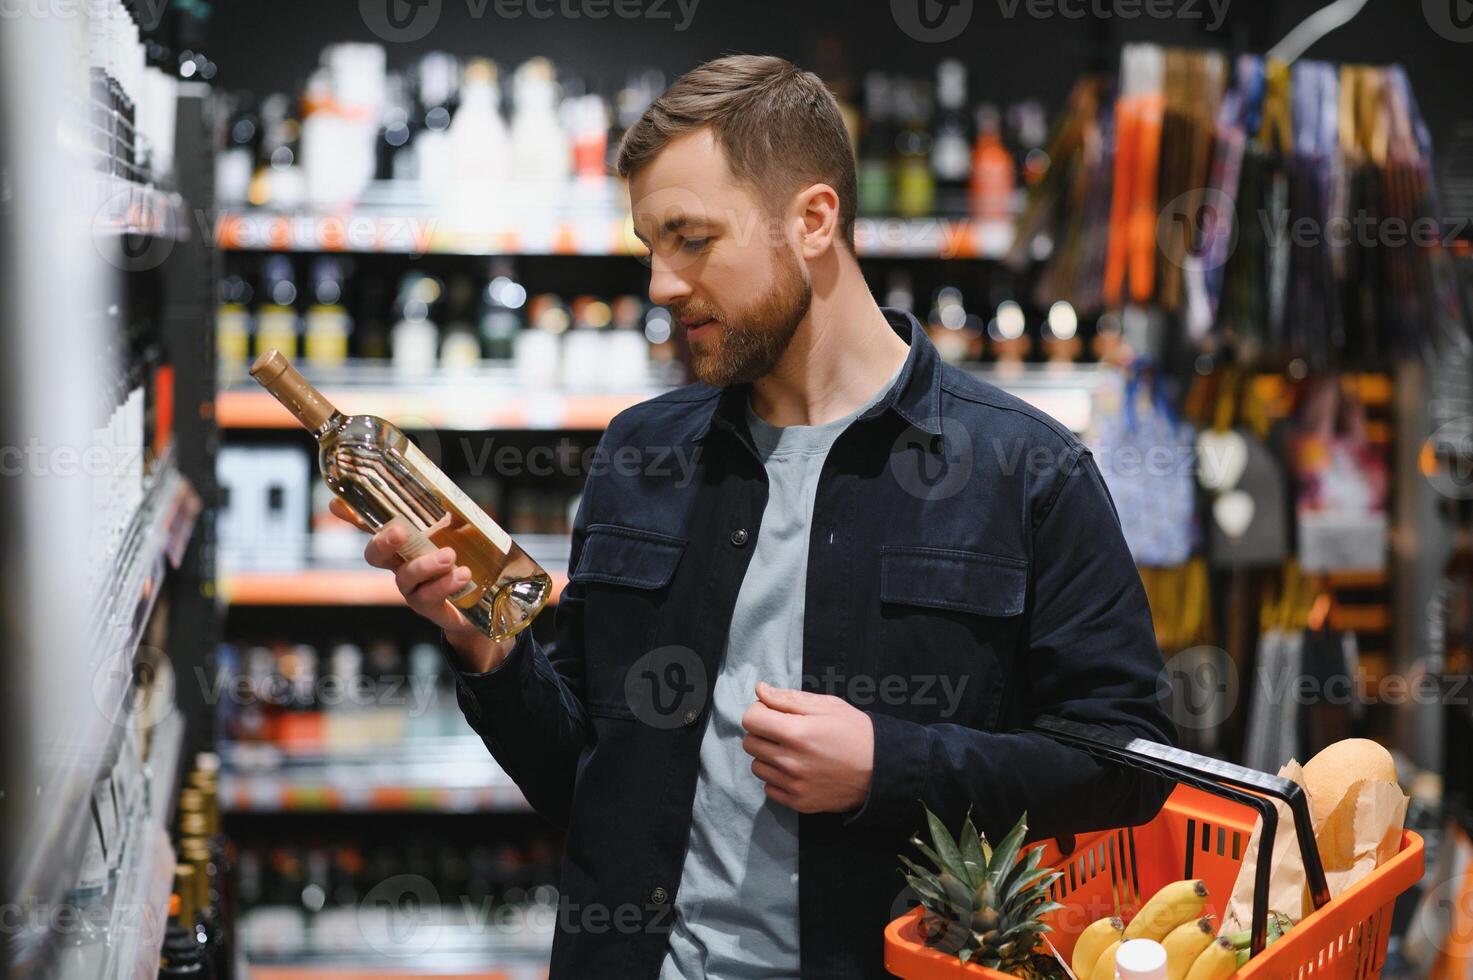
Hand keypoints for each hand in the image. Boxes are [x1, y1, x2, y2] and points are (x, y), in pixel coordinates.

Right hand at [328, 498, 514, 671]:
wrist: (482, 604)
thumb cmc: (465, 562)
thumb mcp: (463, 536)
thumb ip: (455, 521)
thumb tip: (454, 507)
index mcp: (405, 545)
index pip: (374, 528)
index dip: (353, 517)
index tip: (335, 504)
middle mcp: (401, 566)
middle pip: (375, 555)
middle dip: (383, 542)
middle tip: (399, 531)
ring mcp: (412, 589)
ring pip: (405, 576)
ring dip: (425, 564)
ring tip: (449, 556)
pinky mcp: (428, 608)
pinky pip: (428, 596)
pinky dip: (445, 584)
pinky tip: (462, 575)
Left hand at [740, 681, 874, 814]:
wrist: (882, 770)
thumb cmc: (855, 732)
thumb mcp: (827, 706)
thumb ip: (788, 698)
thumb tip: (759, 690)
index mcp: (796, 732)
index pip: (750, 720)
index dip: (760, 711)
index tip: (774, 713)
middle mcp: (790, 761)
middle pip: (749, 743)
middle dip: (762, 733)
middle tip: (784, 731)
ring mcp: (794, 785)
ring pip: (757, 767)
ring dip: (768, 757)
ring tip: (793, 752)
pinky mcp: (799, 803)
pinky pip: (769, 789)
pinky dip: (777, 779)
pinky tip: (797, 771)